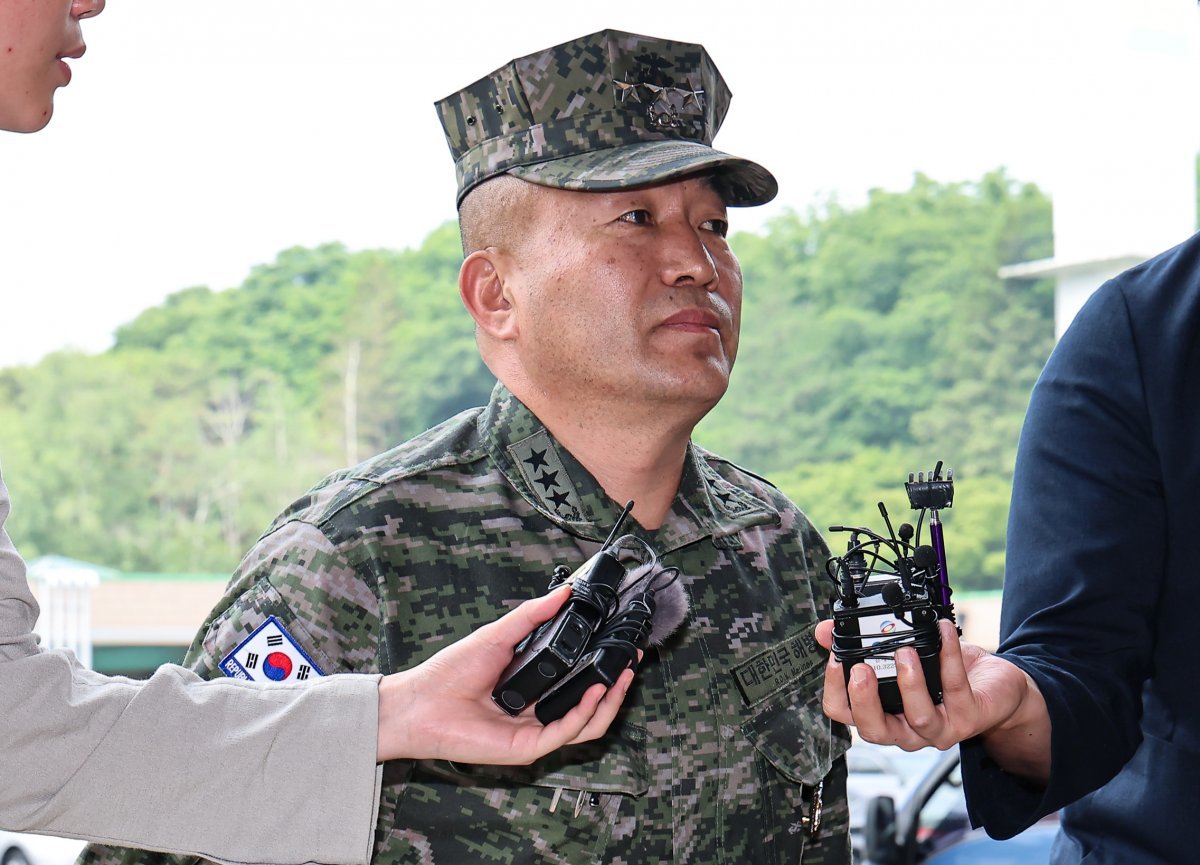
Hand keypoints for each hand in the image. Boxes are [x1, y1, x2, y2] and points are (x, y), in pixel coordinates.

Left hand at [376, 586, 633, 763]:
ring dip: (609, 702)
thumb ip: (532, 615)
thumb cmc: (449, 673)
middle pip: (590, 708)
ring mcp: (532, 734)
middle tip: (632, 662)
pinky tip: (594, 691)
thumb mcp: (499, 634)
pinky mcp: (525, 748)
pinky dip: (585, 713)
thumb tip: (563, 592)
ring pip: (586, 726)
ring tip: (622, 676)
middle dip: (617, 688)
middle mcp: (537, 715)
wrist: (418, 701)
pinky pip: (564, 733)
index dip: (604, 670)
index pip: (578, 685)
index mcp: (533, 691)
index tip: (621, 647)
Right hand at [816, 618, 1050, 780]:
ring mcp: (939, 728)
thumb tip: (826, 631)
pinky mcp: (969, 716)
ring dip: (910, 684)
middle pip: (875, 731)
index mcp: (884, 714)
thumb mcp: (898, 654)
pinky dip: (948, 657)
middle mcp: (907, 729)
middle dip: (865, 701)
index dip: (836, 692)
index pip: (847, 715)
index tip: (835, 660)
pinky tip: (943, 631)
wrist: (994, 686)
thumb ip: (862, 644)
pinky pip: (955, 688)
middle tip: (861, 669)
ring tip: (905, 652)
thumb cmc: (943, 673)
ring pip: (919, 718)